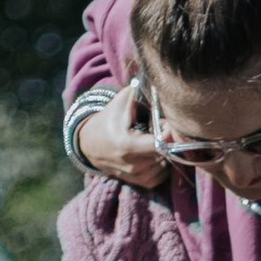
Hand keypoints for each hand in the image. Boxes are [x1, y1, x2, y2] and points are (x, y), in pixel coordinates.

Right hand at [73, 77, 168, 191]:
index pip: (160, 143)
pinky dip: (163, 163)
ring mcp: (138, 177)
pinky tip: (154, 152)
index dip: (169, 132)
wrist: (91, 145)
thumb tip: (154, 76)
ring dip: (167, 152)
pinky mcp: (143, 184)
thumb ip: (138, 91)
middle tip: (164, 128)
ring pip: (167, 163)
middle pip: (166, 153)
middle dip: (169, 140)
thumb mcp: (120, 102)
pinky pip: (163, 174)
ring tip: (156, 139)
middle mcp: (133, 165)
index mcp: (127, 145)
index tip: (168, 122)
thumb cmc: (109, 119)